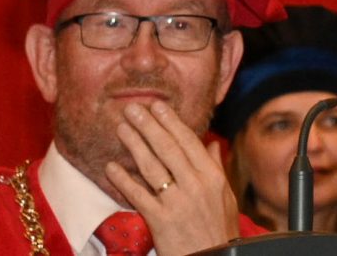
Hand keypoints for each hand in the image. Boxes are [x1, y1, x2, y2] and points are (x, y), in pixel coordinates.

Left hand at [103, 102, 238, 254]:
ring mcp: (178, 202)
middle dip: (150, 126)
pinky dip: (124, 180)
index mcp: (213, 177)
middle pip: (168, 149)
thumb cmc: (219, 230)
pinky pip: (139, 195)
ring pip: (153, 167)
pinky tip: (111, 167)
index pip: (189, 143)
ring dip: (135, 145)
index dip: (172, 123)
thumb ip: (216, 168)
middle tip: (134, 108)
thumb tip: (211, 144)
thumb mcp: (226, 197)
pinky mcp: (161, 220)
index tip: (158, 106)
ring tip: (121, 128)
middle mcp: (196, 185)